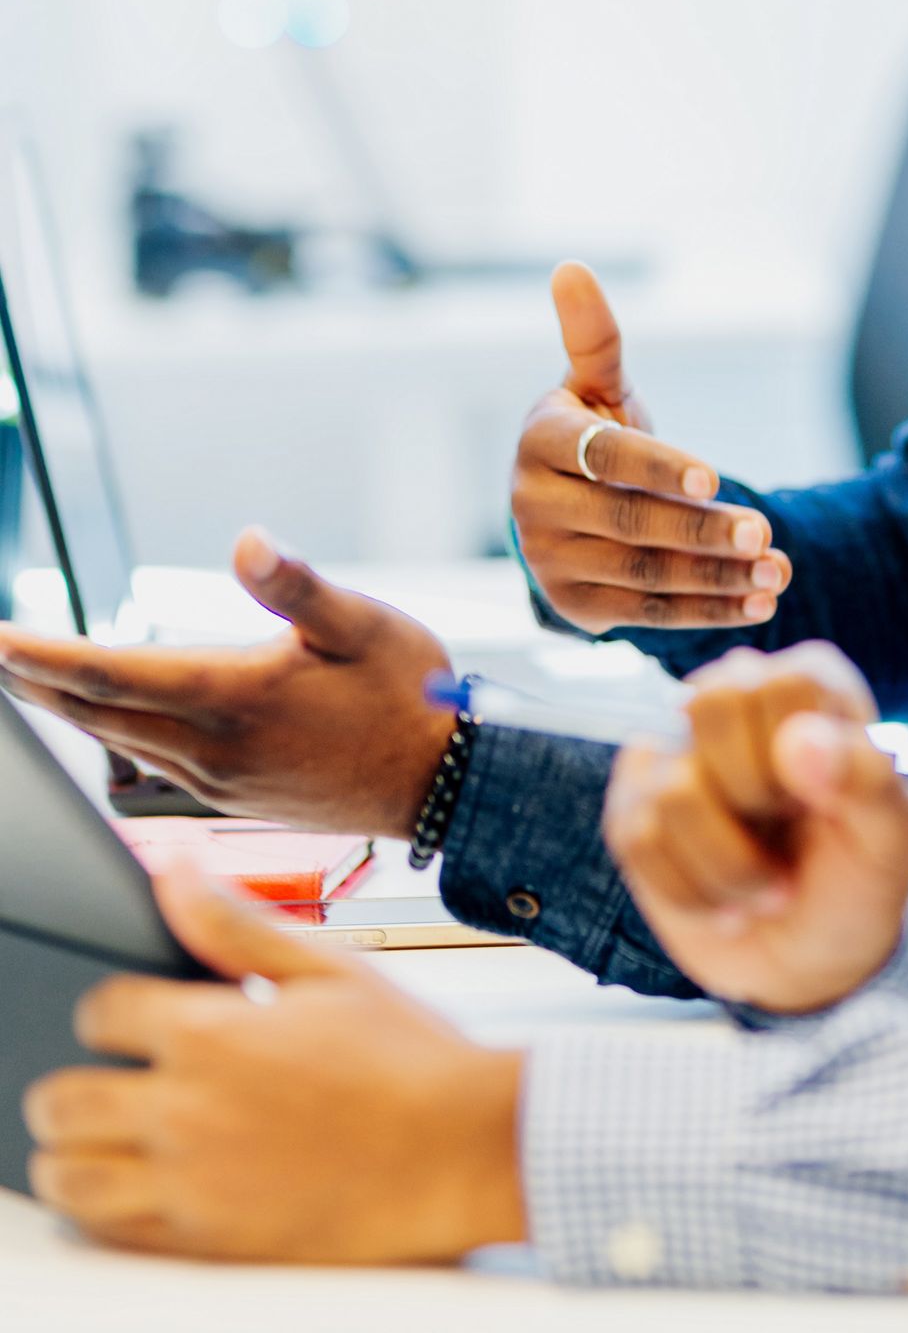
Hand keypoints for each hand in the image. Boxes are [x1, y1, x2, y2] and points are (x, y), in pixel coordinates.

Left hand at [0, 529, 455, 833]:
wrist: (440, 783)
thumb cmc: (411, 696)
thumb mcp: (364, 622)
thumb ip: (297, 585)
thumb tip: (248, 540)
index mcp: (237, 695)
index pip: (115, 674)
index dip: (46, 656)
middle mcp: (214, 746)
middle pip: (97, 714)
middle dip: (34, 682)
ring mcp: (218, 777)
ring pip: (116, 739)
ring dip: (65, 706)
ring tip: (25, 677)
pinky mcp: (232, 792)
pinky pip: (147, 758)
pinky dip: (107, 730)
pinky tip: (104, 717)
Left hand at [25, 870, 524, 1262]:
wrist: (463, 1149)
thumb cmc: (408, 1057)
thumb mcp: (326, 969)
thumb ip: (234, 922)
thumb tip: (174, 868)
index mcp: (210, 1033)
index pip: (100, 1013)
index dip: (111, 1010)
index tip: (135, 1020)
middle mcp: (185, 1112)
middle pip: (61, 1102)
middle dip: (71, 1084)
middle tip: (105, 1080)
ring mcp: (191, 1185)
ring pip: (67, 1178)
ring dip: (72, 1154)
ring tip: (104, 1141)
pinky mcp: (207, 1244)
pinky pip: (111, 1237)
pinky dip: (103, 1213)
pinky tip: (134, 1191)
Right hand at [512, 261, 791, 633]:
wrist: (561, 506)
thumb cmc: (591, 432)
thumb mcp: (593, 384)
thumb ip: (593, 335)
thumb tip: (571, 267)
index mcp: (541, 440)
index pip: (605, 455)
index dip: (660, 467)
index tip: (716, 477)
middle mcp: (532, 505)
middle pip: (629, 521)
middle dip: (703, 530)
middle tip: (765, 532)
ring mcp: (548, 561)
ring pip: (645, 574)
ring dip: (718, 577)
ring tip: (779, 571)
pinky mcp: (573, 606)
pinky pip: (648, 614)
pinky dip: (708, 611)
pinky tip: (759, 602)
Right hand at [603, 642, 907, 1013]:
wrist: (811, 958)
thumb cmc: (860, 881)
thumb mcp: (894, 836)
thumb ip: (867, 777)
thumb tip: (798, 742)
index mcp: (808, 684)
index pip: (783, 683)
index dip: (800, 758)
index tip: (822, 802)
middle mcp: (734, 698)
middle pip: (709, 705)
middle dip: (753, 800)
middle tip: (784, 830)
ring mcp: (675, 752)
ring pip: (673, 791)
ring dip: (730, 869)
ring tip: (763, 885)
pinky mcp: (633, 806)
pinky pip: (638, 839)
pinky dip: (693, 894)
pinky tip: (724, 899)